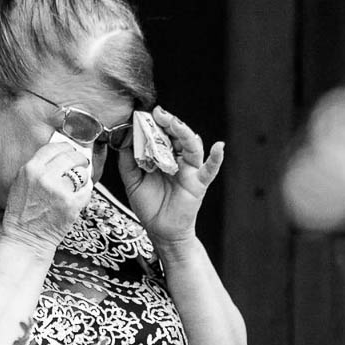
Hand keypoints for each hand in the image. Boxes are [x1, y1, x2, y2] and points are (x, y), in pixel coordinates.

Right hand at [1, 142, 92, 256]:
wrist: (25, 240)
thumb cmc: (22, 215)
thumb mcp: (20, 185)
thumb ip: (36, 169)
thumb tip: (58, 156)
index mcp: (30, 169)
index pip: (54, 147)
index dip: (66, 147)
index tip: (71, 150)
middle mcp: (44, 177)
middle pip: (71, 156)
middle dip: (80, 158)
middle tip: (83, 162)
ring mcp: (59, 191)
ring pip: (81, 173)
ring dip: (83, 178)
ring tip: (79, 184)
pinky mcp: (71, 205)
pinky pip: (87, 190)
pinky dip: (86, 193)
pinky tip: (80, 196)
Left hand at [119, 106, 223, 246]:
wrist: (160, 231)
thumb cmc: (150, 206)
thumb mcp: (133, 181)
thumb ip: (129, 161)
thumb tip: (125, 139)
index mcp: (163, 157)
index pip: (160, 135)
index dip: (153, 124)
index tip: (143, 114)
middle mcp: (178, 160)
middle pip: (177, 137)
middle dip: (169, 123)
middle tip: (159, 113)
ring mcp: (190, 170)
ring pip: (192, 147)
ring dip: (185, 133)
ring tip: (176, 123)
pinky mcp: (198, 183)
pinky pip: (210, 169)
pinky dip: (216, 158)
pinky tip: (220, 146)